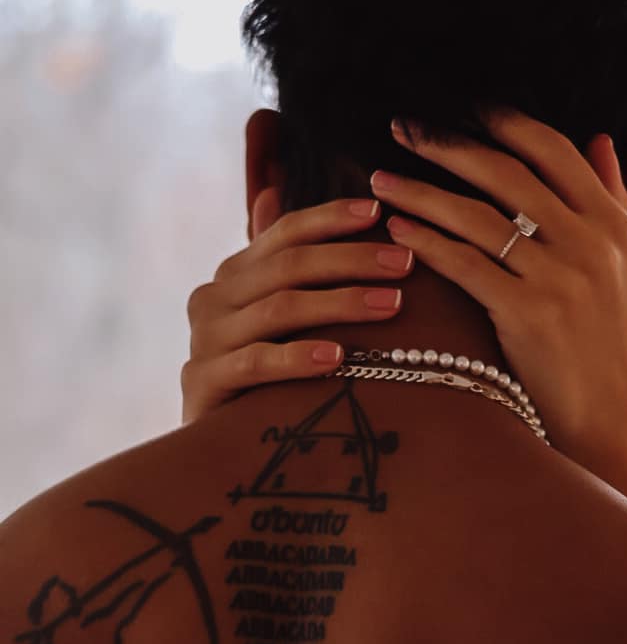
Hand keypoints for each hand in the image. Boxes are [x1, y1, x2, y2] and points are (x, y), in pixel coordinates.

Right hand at [180, 190, 414, 422]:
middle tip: (406, 263)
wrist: (219, 451)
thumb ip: (279, 261)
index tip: (381, 212)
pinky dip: (299, 357)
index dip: (332, 218)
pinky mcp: (202, 383)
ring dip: (341, 303)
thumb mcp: (277, 319)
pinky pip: (257, 363)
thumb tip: (272, 191)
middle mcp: (214, 298)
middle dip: (353, 259)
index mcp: (234, 275)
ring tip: (393, 305)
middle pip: (289, 265)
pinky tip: (338, 358)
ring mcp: (205, 340)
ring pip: (281, 308)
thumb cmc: (263, 382)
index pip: (286, 232)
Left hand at [375, 110, 626, 461]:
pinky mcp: (528, 315)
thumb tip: (607, 137)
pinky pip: (465, 264)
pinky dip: (426, 241)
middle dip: (447, 144)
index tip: (458, 106)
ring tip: (379, 178)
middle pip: (507, 172)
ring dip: (422, 191)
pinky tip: (396, 229)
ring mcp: (560, 279)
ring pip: (478, 216)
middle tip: (402, 126)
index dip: (502, 121)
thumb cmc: (616, 344)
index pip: (552, 150)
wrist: (616, 421)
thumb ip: (620, 198)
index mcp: (612, 223)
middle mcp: (589, 242)